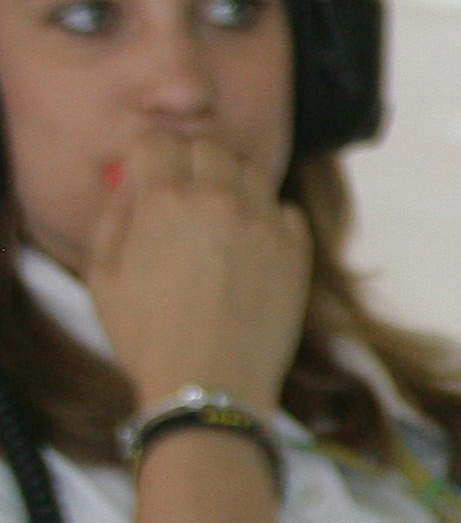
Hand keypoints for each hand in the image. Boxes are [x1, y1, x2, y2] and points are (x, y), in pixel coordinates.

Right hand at [82, 131, 310, 415]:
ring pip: (251, 172)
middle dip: (191, 161)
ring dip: (232, 185)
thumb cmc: (146, 335)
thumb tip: (131, 181)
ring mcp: (263, 223)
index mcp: (164, 200)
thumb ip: (115, 215)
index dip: (148, 156)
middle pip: (209, 147)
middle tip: (183, 195)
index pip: (159, 140)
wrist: (210, 383)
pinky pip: (284, 210)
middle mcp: (218, 200)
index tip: (148, 175)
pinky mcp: (297, 249)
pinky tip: (248, 246)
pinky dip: (267, 217)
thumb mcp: (103, 274)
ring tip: (217, 220)